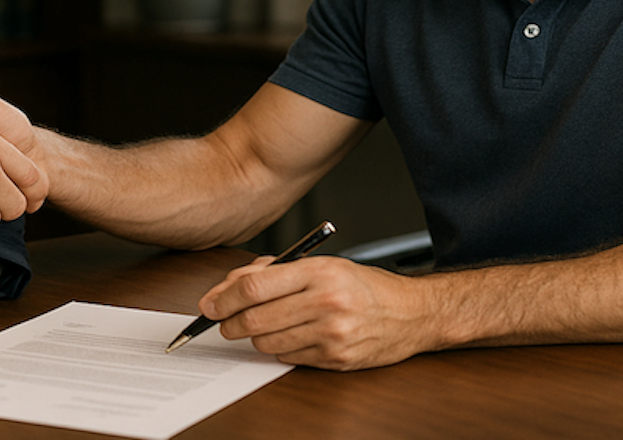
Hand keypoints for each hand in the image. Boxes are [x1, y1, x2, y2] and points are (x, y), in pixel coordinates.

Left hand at [198, 255, 429, 370]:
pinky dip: (281, 348)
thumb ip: (275, 271)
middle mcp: (325, 303)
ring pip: (267, 342)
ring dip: (256, 337)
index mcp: (319, 272)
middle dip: (230, 322)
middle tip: (225, 321)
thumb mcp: (322, 264)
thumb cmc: (365, 286)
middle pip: (256, 319)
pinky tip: (293, 335)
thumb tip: (231, 285)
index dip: (224, 297)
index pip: (254, 286)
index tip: (210, 304)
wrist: (411, 313)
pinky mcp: (336, 358)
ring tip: (265, 325)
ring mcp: (332, 334)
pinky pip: (288, 357)